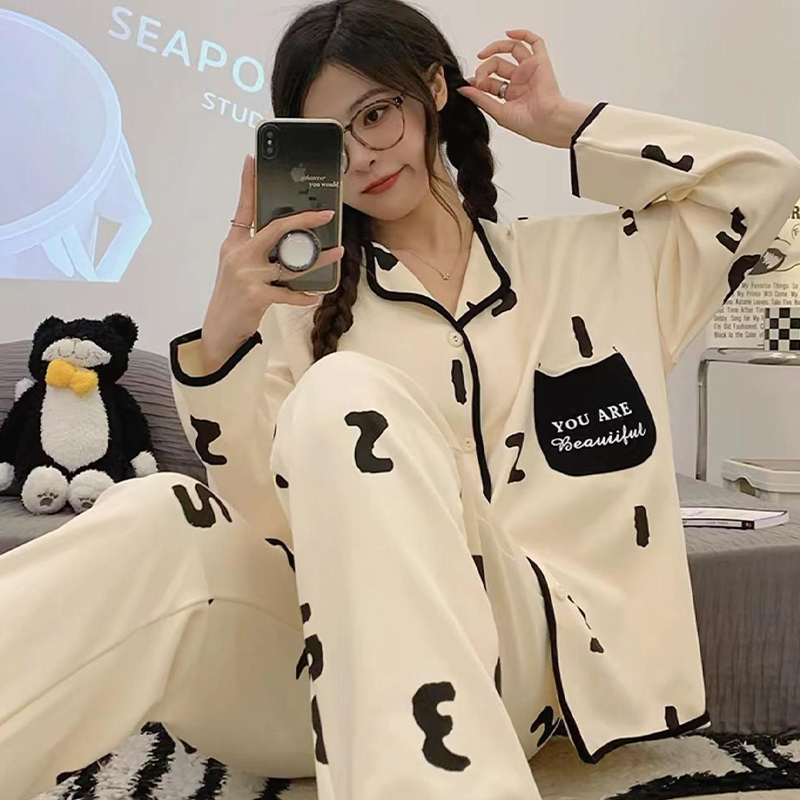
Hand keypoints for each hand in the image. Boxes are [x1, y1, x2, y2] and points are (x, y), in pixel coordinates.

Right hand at [201, 153, 343, 371]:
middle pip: (275, 228)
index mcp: (234, 244)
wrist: (220, 329)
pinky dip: (302, 296)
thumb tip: (285, 237)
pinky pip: (287, 293)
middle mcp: (239, 255)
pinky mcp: (256, 295)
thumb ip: (256, 250)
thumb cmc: (233, 296)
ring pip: (290, 262)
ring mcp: (248, 274)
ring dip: (317, 259)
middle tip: (325, 214)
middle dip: (303, 220)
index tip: (252, 159)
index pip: (243, 207)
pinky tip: (313, 295)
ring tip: (336, 253)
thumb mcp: (238, 266)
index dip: (247, 183)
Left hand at [457, 30, 569, 146]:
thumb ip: (480, 99)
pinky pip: (535, 42)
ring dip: (495, 48)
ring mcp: (530, 69)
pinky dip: (523, 34)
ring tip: (482, 55)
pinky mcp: (541, 62)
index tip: (469, 84)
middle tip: (479, 80)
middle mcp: (520, 80)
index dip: (478, 80)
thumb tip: (462, 89)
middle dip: (484, 69)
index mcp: (511, 94)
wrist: (546, 122)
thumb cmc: (527, 123)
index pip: (490, 81)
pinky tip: (509, 33)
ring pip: (511, 49)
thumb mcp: (497, 112)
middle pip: (497, 64)